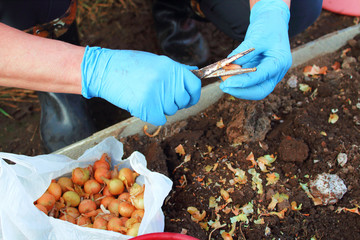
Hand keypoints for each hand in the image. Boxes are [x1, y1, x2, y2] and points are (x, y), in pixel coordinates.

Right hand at [81, 48, 200, 125]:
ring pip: (170, 111)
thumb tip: (195, 72)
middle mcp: (166, 80)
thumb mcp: (156, 61)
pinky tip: (142, 105)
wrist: (104, 70)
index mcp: (171, 67)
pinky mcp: (146, 106)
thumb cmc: (130, 65)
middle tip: (158, 96)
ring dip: (160, 108)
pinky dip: (152, 116)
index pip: (194, 86)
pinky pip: (159, 119)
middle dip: (174, 103)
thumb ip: (176, 69)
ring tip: (146, 96)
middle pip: (182, 101)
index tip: (188, 99)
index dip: (193, 95)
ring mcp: (156, 93)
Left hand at [220, 0, 291, 99]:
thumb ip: (244, 51)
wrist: (273, 22)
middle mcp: (276, 72)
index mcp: (280, 62)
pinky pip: (249, 83)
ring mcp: (269, 75)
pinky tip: (226, 75)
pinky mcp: (260, 75)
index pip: (261, 76)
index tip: (227, 83)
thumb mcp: (257, 35)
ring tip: (222, 78)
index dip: (244, 82)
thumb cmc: (268, 26)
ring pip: (254, 90)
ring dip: (237, 88)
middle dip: (241, 91)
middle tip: (224, 86)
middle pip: (260, 91)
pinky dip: (237, 81)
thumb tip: (229, 64)